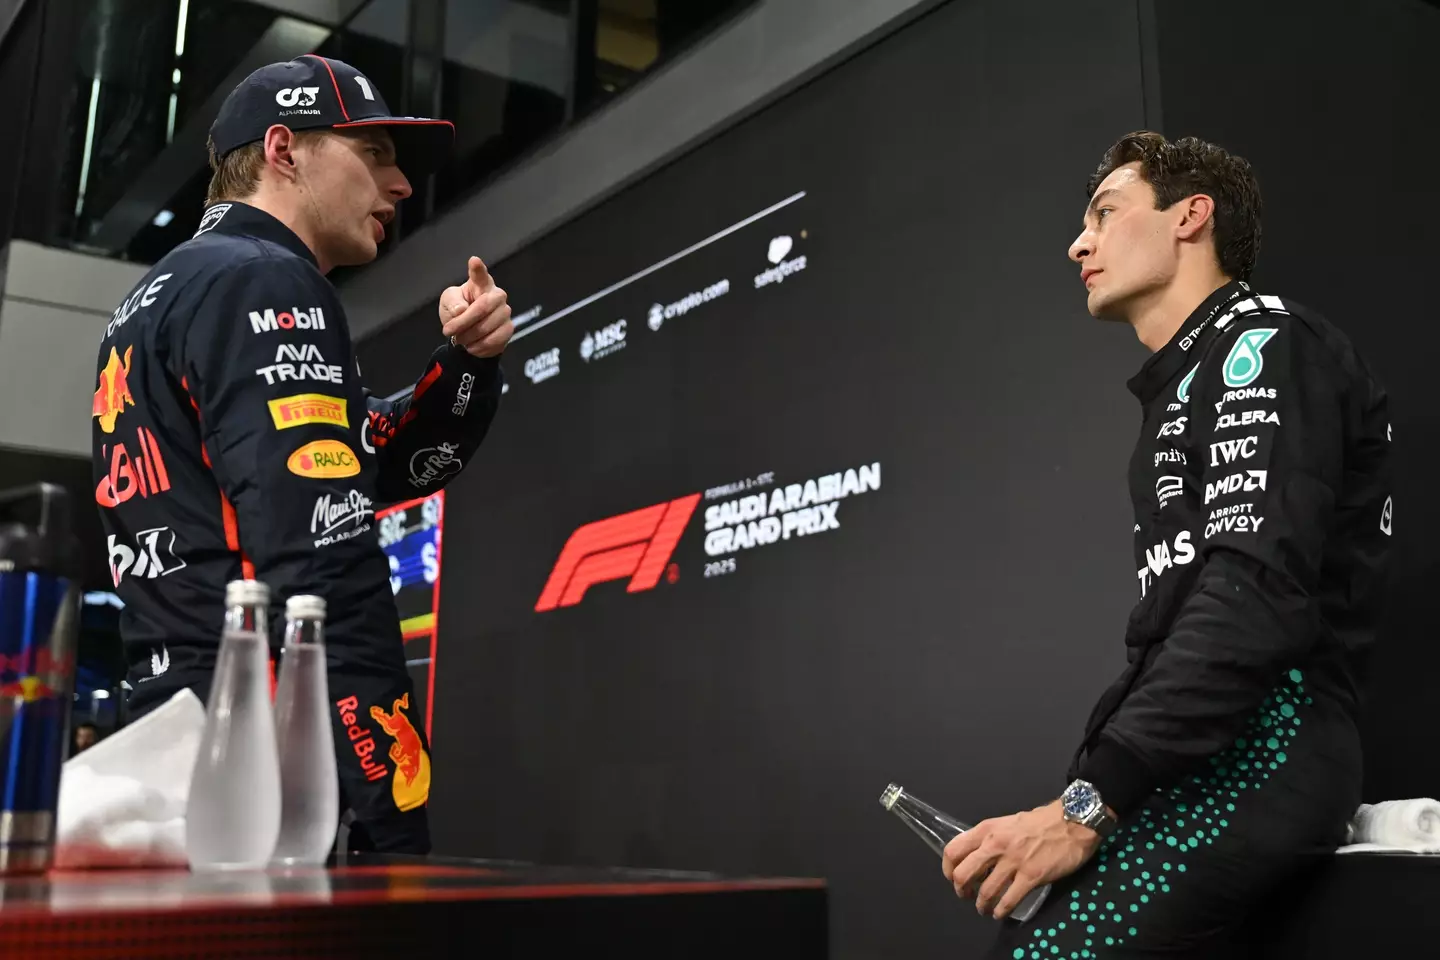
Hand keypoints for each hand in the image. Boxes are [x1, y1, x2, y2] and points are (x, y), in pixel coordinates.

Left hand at [439, 256, 511, 357]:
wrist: (468, 332)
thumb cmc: (459, 310)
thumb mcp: (448, 302)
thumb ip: (452, 303)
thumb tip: (462, 310)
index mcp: (480, 284)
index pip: (480, 275)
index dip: (477, 268)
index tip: (474, 261)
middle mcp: (497, 296)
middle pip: (483, 307)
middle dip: (463, 322)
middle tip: (448, 330)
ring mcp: (505, 313)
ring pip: (486, 327)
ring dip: (468, 337)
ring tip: (460, 339)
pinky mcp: (508, 329)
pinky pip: (493, 341)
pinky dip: (478, 347)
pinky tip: (472, 345)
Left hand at [942, 799, 1104, 919]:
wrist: (1072, 821)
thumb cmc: (1041, 821)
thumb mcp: (1007, 822)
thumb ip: (991, 838)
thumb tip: (979, 857)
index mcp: (986, 830)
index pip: (953, 850)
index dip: (948, 869)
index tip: (953, 879)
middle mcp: (995, 845)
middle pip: (963, 874)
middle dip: (961, 891)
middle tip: (967, 897)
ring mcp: (1013, 862)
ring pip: (986, 892)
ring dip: (982, 905)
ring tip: (985, 909)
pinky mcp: (1031, 876)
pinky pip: (1009, 900)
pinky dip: (1001, 911)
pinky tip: (1000, 913)